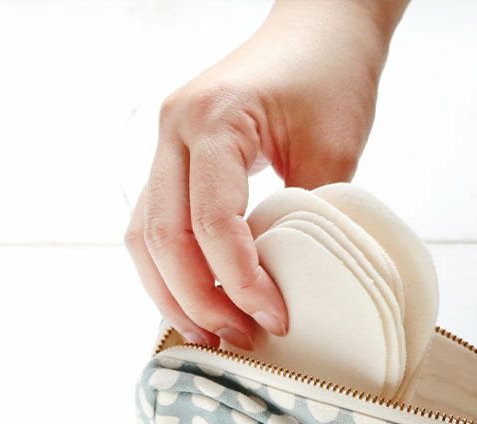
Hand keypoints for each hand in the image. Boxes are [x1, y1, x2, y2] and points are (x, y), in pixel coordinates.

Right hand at [125, 0, 408, 348]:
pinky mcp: (170, 162)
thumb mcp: (333, 148)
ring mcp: (164, 146)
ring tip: (211, 334)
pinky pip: (154, 228)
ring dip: (172, 294)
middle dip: (197, 301)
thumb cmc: (331, 74)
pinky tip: (198, 300)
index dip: (241, 283)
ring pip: (143, 239)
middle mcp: (173, 131)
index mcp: (214, 118)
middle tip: (236, 339)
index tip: (273, 319)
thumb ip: (305, 220)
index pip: (212, 222)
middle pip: (161, 239)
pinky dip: (170, 272)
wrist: (317, 28)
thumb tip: (288, 294)